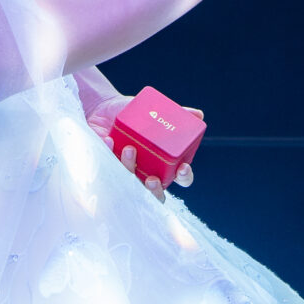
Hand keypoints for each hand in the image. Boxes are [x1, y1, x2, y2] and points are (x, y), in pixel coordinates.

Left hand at [84, 92, 199, 196]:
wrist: (105, 109)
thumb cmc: (136, 116)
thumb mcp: (156, 113)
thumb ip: (177, 114)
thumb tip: (199, 115)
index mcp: (165, 163)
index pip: (182, 177)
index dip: (184, 176)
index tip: (182, 167)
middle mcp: (148, 174)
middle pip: (157, 194)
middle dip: (155, 191)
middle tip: (151, 178)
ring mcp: (128, 175)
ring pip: (132, 186)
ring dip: (131, 169)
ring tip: (129, 148)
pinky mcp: (108, 171)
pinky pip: (110, 172)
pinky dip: (111, 154)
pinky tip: (109, 140)